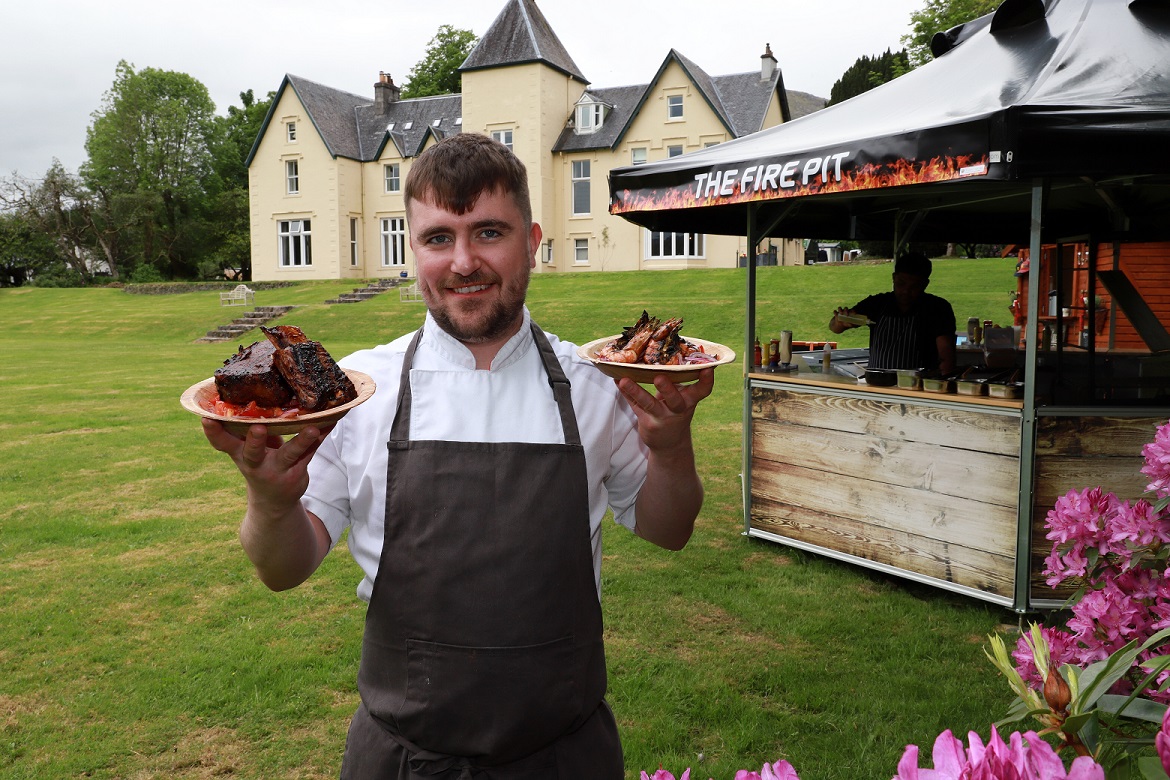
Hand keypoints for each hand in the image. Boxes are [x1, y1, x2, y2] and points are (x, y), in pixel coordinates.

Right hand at [202, 419, 330, 512]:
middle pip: (253, 452)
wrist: (273, 501)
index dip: (213, 432)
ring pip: (290, 454)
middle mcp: (256, 463)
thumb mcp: (246, 449)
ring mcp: (277, 471)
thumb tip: (245, 392)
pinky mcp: (297, 473)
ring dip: (301, 441)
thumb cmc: (258, 462)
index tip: (206, 418)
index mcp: (239, 453)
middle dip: (255, 440)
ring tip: (312, 428)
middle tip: (258, 428)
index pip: (222, 443)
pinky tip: (331, 422)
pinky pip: (311, 452)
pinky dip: (322, 436)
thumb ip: (244, 429)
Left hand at [615, 369, 713, 452]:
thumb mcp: (683, 399)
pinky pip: (634, 405)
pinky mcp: (647, 422)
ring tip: (625, 380)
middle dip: (667, 389)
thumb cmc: (676, 412)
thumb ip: (678, 380)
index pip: (702, 391)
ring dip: (636, 391)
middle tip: (659, 378)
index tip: (708, 368)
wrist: (670, 444)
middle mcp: (677, 410)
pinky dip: (626, 393)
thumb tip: (667, 352)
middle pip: (674, 400)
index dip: (706, 381)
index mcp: (689, 400)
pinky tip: (617, 380)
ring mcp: (661, 418)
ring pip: (648, 404)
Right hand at [830, 307, 855, 332]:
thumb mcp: (848, 325)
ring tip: (841, 313)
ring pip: (839, 308)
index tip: (854, 313)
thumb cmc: (845, 325)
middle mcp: (844, 312)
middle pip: (845, 308)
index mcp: (849, 314)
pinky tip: (836, 315)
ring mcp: (840, 313)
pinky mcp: (835, 314)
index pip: (852, 310)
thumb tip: (852, 325)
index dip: (853, 311)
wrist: (838, 326)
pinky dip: (835, 312)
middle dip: (846, 310)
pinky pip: (835, 311)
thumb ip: (851, 325)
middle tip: (847, 315)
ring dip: (840, 310)